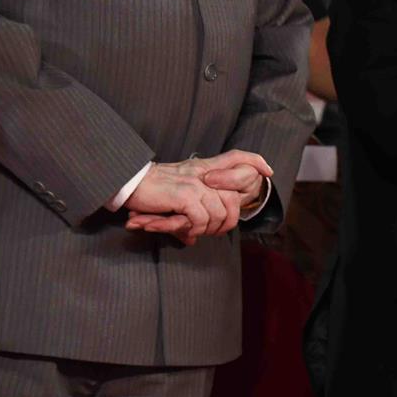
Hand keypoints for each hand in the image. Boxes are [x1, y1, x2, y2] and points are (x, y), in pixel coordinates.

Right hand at [123, 150, 271, 244]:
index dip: (256, 162)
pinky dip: (193, 230)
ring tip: (191, 232)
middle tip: (206, 232)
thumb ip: (188, 216)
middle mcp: (204, 174)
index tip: (268, 170)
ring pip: (218, 214)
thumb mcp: (174, 198)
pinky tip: (184, 231)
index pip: (238, 157)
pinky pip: (201, 219)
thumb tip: (192, 239)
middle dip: (225, 223)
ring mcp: (196, 184)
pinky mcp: (185, 195)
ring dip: (207, 230)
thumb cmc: (150, 192)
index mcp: (204, 169)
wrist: (128, 182)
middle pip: (233, 200)